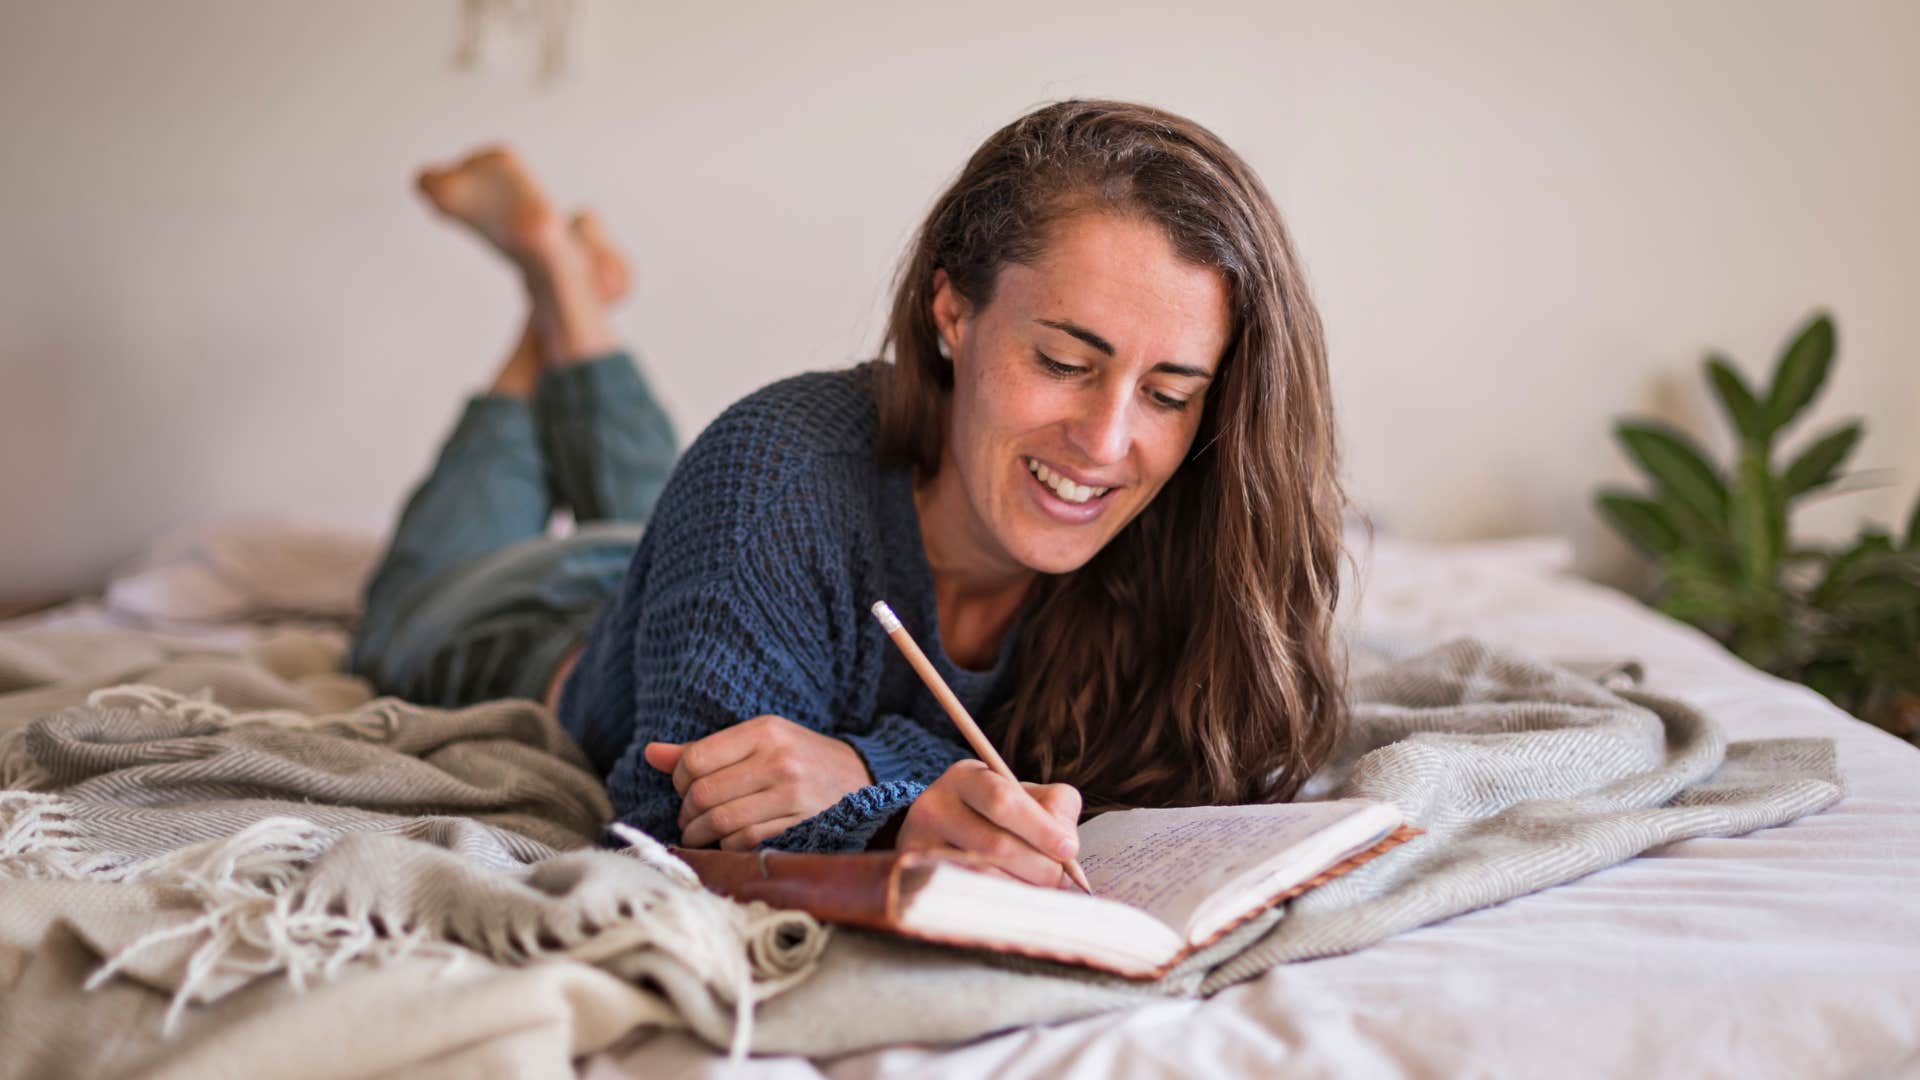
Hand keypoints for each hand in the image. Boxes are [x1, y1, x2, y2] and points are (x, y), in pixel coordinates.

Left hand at [644, 715, 872, 850]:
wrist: (862, 779)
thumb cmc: (799, 759)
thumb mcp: (759, 742)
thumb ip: (704, 750)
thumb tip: (651, 754)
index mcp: (764, 731)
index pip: (695, 759)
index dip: (679, 780)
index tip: (686, 789)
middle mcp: (778, 759)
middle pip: (703, 794)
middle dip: (687, 812)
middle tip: (690, 818)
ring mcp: (792, 794)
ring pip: (720, 822)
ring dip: (700, 834)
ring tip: (701, 833)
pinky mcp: (800, 824)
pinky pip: (744, 842)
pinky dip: (726, 846)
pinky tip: (728, 841)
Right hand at [895, 760, 1081, 887]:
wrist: (944, 833)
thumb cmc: (998, 815)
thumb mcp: (1026, 796)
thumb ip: (1056, 808)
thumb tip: (1066, 846)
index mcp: (965, 777)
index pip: (1003, 801)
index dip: (1041, 829)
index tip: (1068, 849)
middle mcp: (934, 807)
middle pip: (995, 845)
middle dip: (1039, 866)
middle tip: (1060, 878)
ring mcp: (920, 845)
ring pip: (983, 876)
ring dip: (1024, 888)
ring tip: (1040, 888)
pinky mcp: (917, 879)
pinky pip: (969, 897)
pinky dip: (1002, 901)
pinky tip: (1016, 898)